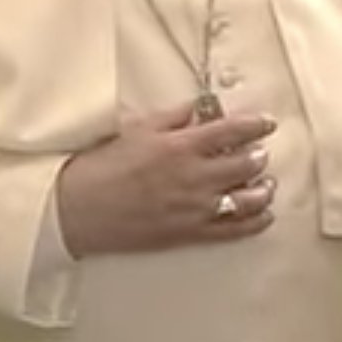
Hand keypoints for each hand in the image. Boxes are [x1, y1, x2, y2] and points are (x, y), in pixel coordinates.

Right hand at [54, 104, 276, 258]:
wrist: (75, 210)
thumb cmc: (101, 165)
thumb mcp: (137, 128)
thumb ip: (175, 117)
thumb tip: (203, 106)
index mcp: (180, 145)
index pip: (233, 130)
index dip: (256, 124)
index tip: (266, 122)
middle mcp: (194, 177)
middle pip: (247, 164)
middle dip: (259, 155)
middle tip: (260, 152)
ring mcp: (194, 208)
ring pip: (247, 199)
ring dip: (263, 188)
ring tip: (265, 182)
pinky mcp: (189, 234)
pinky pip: (233, 230)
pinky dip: (255, 222)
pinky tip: (264, 215)